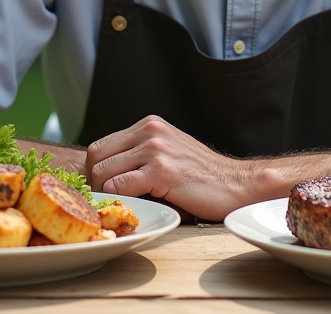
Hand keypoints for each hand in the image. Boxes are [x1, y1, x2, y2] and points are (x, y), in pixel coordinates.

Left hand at [84, 115, 257, 221]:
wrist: (236, 184)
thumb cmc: (202, 177)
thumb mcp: (168, 153)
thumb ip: (140, 155)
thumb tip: (101, 177)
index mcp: (149, 125)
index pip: (100, 146)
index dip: (96, 172)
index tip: (104, 191)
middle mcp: (149, 131)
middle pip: (95, 157)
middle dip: (95, 184)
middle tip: (108, 203)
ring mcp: (155, 149)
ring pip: (102, 173)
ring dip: (106, 195)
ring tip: (121, 206)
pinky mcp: (161, 171)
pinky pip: (119, 186)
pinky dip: (119, 200)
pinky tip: (135, 207)